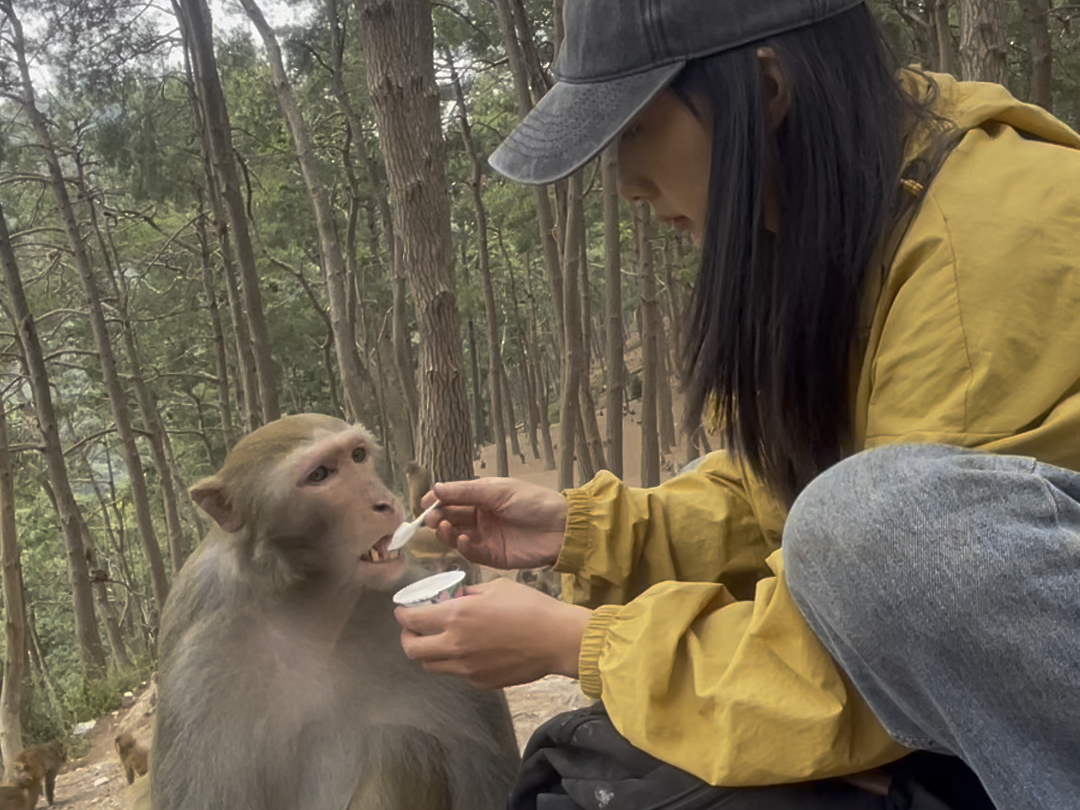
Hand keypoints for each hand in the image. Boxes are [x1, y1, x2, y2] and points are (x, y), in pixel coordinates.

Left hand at [395, 577, 591, 689]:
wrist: (556, 639)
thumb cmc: (530, 606)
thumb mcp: (496, 587)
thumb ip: (468, 594)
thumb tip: (454, 598)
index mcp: (457, 616)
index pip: (412, 620)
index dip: (403, 614)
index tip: (403, 610)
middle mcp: (455, 644)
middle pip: (412, 649)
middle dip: (407, 637)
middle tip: (414, 629)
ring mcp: (466, 668)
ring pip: (430, 666)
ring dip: (427, 652)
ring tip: (437, 641)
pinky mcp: (480, 682)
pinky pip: (455, 674)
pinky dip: (452, 662)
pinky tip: (465, 651)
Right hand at [422, 478, 567, 569]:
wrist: (561, 528)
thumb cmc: (533, 502)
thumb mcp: (498, 490)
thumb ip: (466, 491)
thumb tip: (436, 488)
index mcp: (483, 497)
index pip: (453, 499)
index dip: (437, 501)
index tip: (424, 504)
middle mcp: (481, 517)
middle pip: (451, 518)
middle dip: (438, 518)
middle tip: (430, 520)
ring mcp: (486, 537)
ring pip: (457, 537)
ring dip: (447, 533)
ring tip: (444, 528)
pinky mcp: (492, 556)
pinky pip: (471, 553)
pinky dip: (463, 547)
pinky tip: (462, 540)